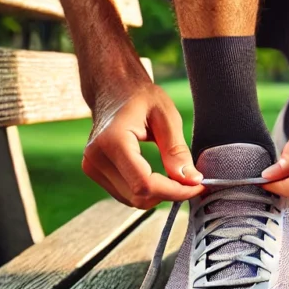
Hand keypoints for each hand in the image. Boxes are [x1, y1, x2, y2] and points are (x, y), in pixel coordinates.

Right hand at [83, 78, 202, 208]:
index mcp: (113, 141)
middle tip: (192, 181)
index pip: (145, 184)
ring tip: (177, 177)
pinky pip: (125, 194)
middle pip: (138, 196)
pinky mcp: (93, 171)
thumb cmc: (141, 97)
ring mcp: (91, 166)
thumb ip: (177, 151)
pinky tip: (159, 177)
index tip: (198, 185)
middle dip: (170, 194)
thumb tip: (191, 181)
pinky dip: (146, 191)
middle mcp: (96, 157)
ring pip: (132, 200)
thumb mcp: (167, 117)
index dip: (175, 191)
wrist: (113, 89)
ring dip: (158, 194)